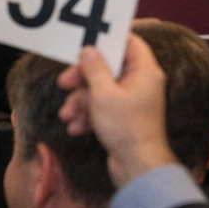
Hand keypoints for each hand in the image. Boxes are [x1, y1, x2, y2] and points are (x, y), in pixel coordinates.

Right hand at [57, 33, 179, 187]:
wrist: (138, 166)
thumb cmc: (126, 128)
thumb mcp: (103, 94)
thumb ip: (94, 68)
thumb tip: (88, 50)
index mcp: (144, 71)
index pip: (129, 42)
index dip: (107, 41)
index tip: (84, 44)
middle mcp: (141, 82)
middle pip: (108, 67)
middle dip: (83, 77)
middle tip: (64, 83)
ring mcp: (132, 99)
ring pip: (101, 88)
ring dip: (80, 100)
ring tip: (67, 115)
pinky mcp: (124, 115)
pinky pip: (102, 106)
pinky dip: (88, 114)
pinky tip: (76, 127)